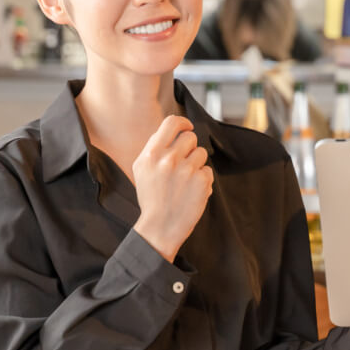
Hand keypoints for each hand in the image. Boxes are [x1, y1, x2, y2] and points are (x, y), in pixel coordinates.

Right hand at [132, 115, 213, 260]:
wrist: (160, 227)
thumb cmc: (152, 197)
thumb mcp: (142, 169)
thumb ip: (154, 147)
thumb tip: (172, 130)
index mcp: (152, 154)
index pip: (172, 123)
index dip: (183, 123)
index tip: (187, 127)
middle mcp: (169, 159)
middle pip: (190, 137)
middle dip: (189, 148)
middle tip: (182, 164)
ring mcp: (187, 170)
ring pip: (201, 153)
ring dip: (196, 164)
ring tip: (185, 180)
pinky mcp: (202, 182)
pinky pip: (208, 170)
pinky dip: (202, 180)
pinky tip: (191, 190)